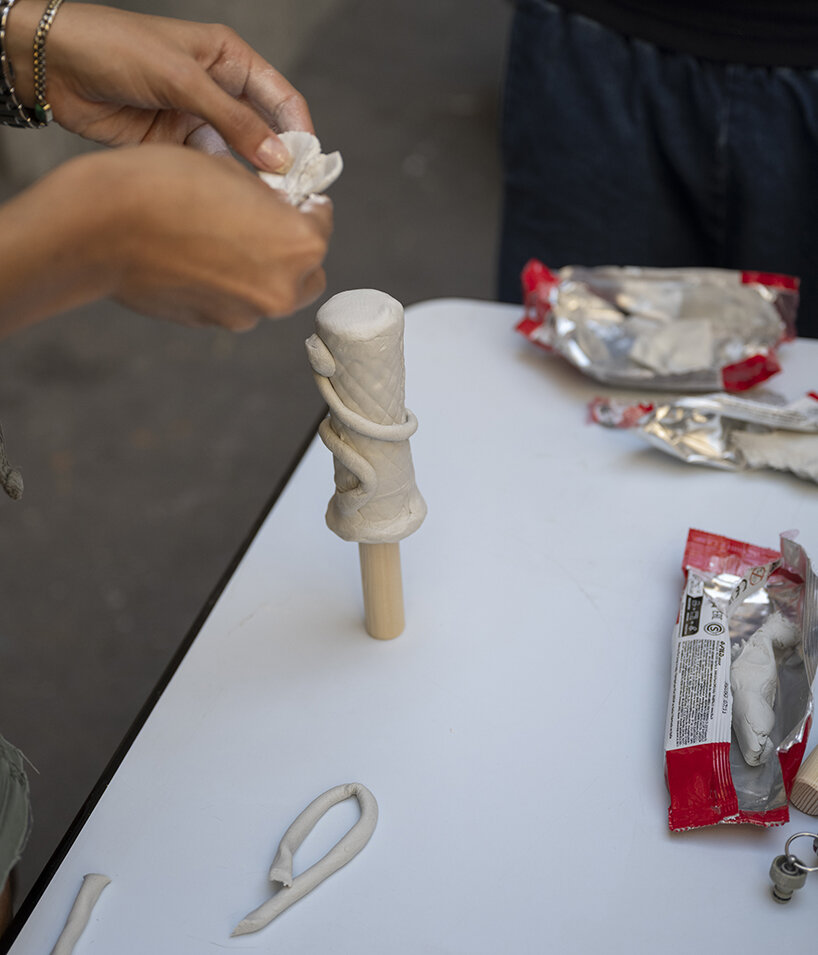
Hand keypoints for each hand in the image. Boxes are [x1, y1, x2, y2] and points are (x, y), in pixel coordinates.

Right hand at [0, 145, 331, 336]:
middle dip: (293, 247)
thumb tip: (279, 210)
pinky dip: (231, 283)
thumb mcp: (231, 173)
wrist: (102, 227)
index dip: (306, 205)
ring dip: (263, 268)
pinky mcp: (215, 324)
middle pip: (308, 269)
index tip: (292, 199)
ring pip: (274, 290)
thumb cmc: (163, 187)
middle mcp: (282, 288)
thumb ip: (268, 200)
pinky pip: (238, 302)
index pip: (322, 223)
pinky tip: (200, 257)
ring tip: (224, 238)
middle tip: (265, 222)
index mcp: (300, 244)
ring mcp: (248, 314)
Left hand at [6, 2, 310, 170]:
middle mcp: (219, 90)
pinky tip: (224, 199)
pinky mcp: (175, 144)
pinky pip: (207, 167)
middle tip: (289, 196)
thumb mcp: (183, 79)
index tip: (308, 168)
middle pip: (264, 131)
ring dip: (248, 178)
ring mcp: (197, 119)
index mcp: (230, 60)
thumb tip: (279, 158)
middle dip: (278, 161)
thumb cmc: (116, 49)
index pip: (282, 99)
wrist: (54, 66)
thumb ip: (234, 120)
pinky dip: (217, 183)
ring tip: (259, 204)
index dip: (299, 132)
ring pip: (237, 155)